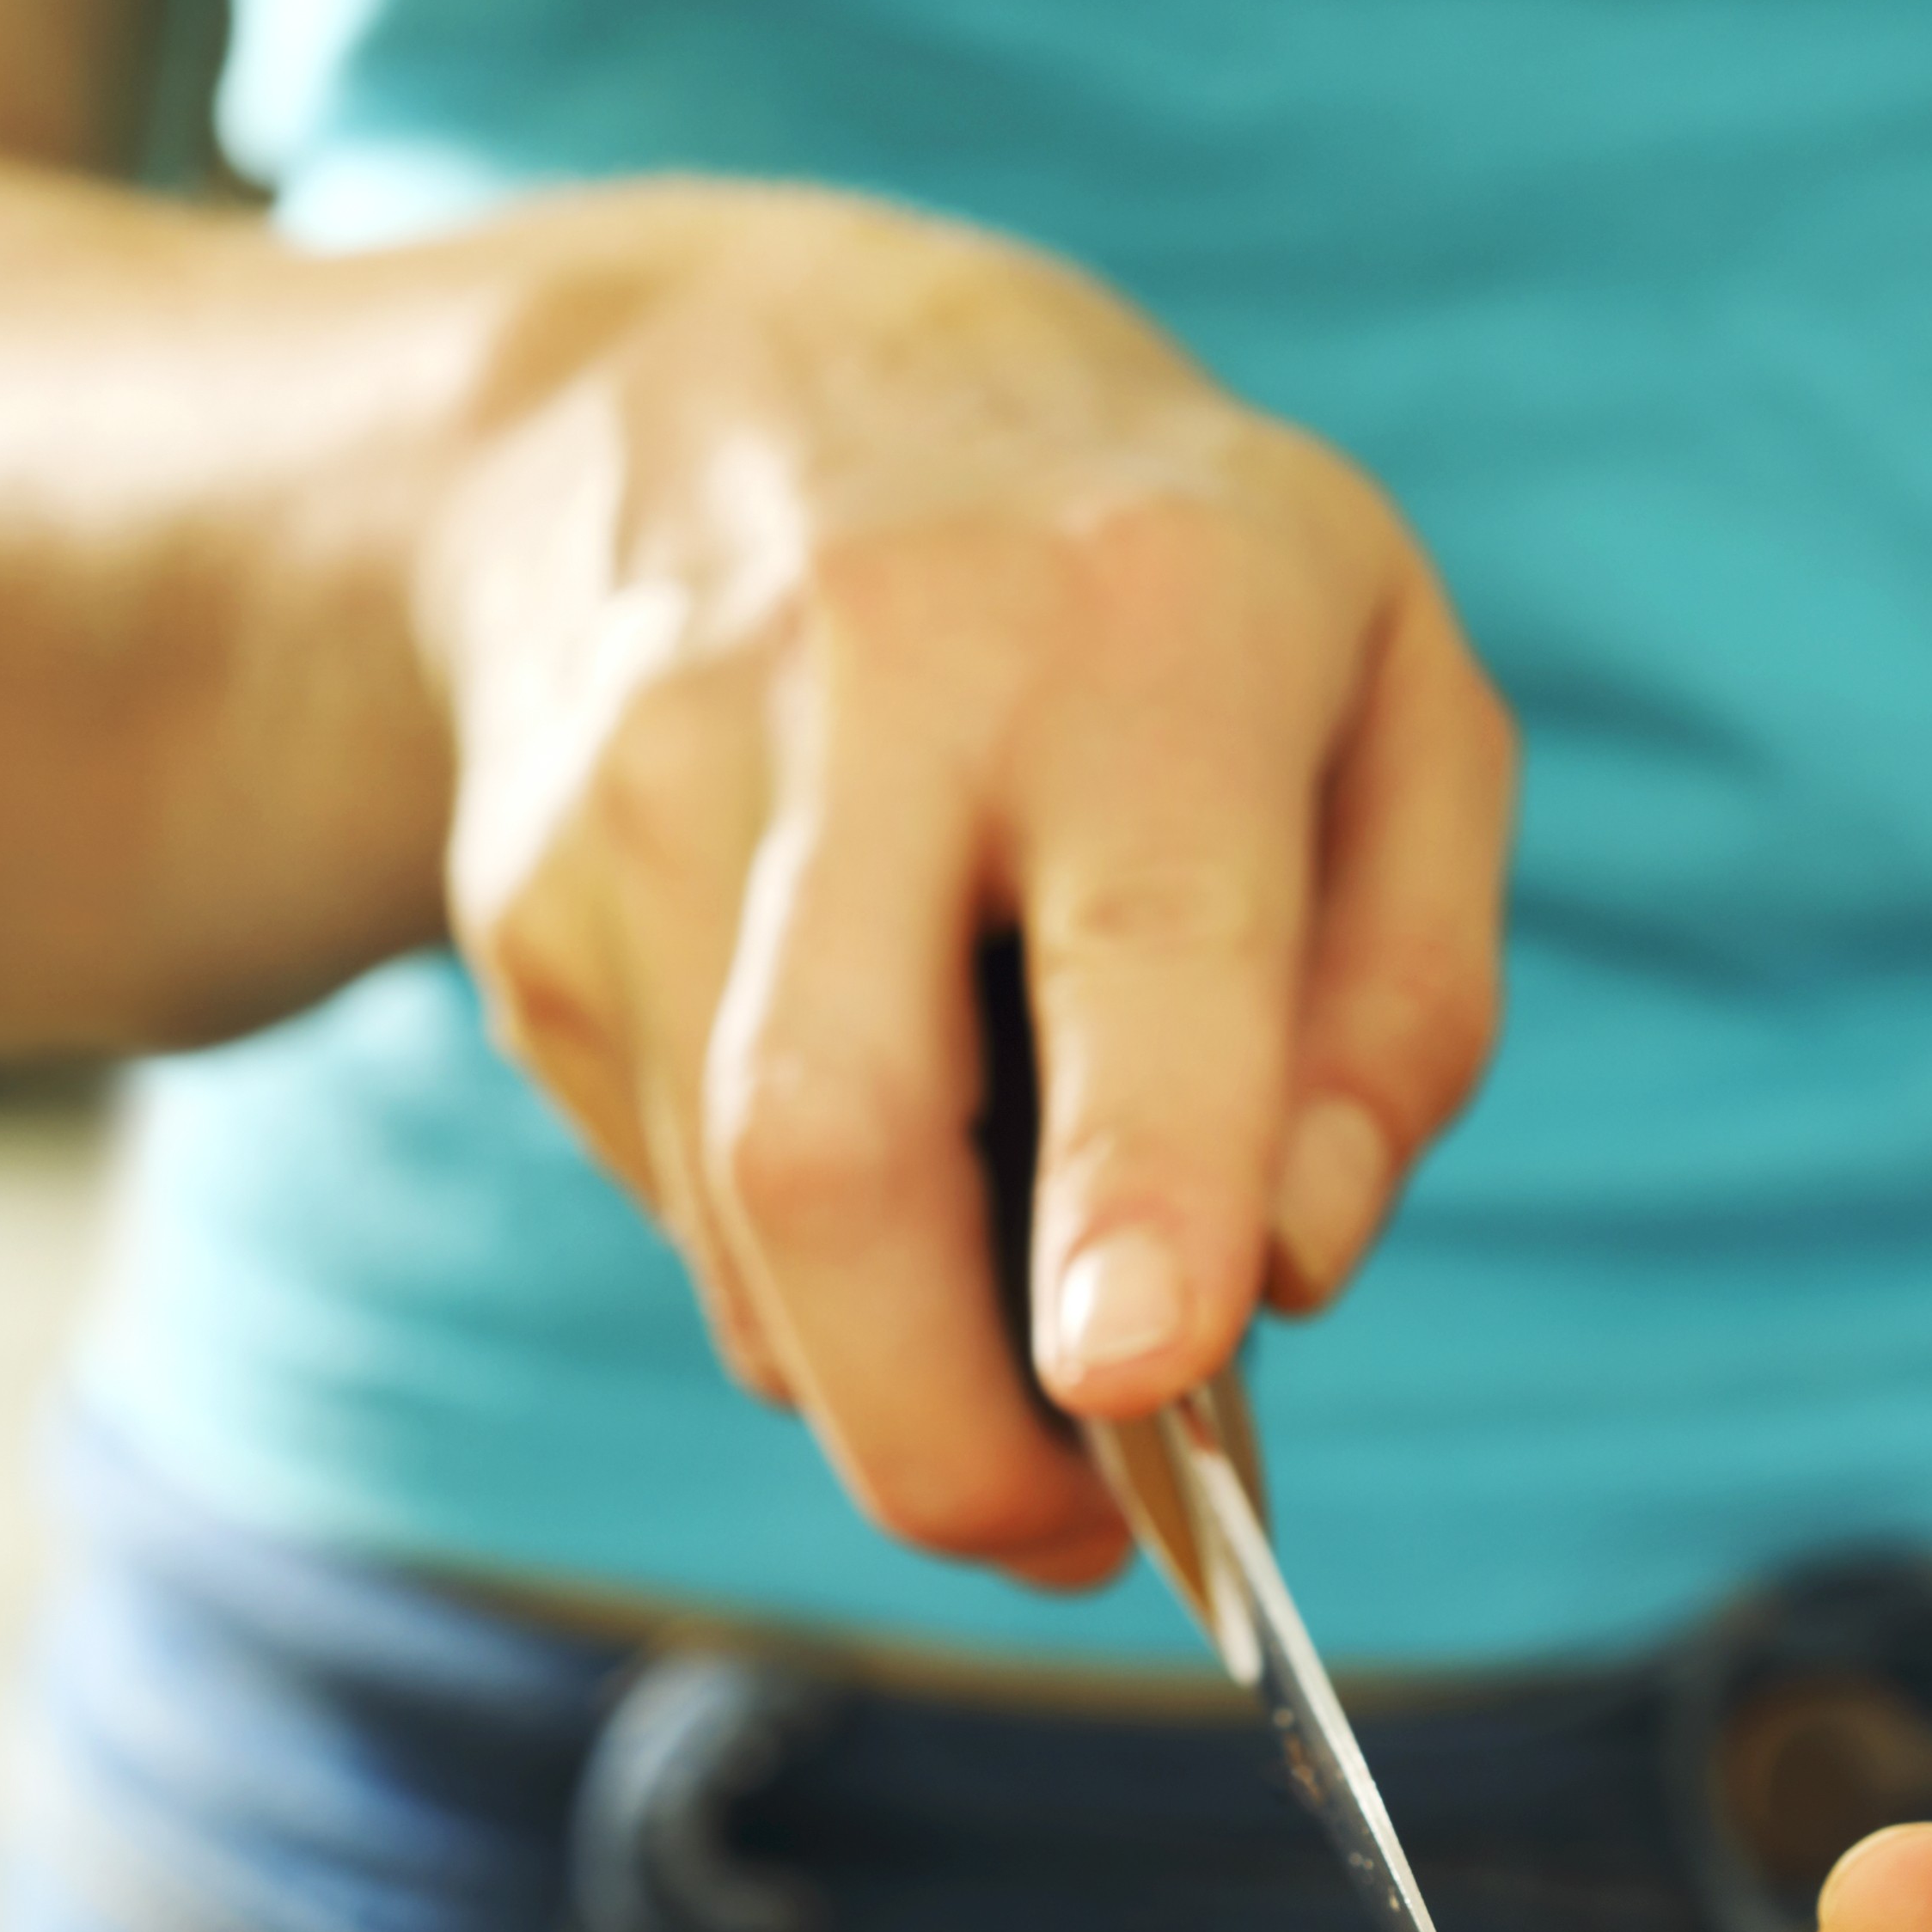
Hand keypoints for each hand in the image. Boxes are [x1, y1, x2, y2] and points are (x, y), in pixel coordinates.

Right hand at [410, 186, 1512, 1581]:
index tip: (1138, 1379)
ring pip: (739, 1221)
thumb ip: (1403, 1004)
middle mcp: (869, 682)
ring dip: (884, 1369)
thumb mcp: (1384, 702)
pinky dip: (795, 1262)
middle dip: (940, 1418)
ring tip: (1006, 1341)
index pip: (1138, 943)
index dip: (1136, 1180)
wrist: (711, 393)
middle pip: (833, 1140)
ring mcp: (651, 792)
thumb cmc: (1143, 593)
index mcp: (1145, 619)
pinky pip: (675, 1195)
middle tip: (1059, 1538)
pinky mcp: (528, 902)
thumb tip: (1290, 1274)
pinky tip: (873, 1137)